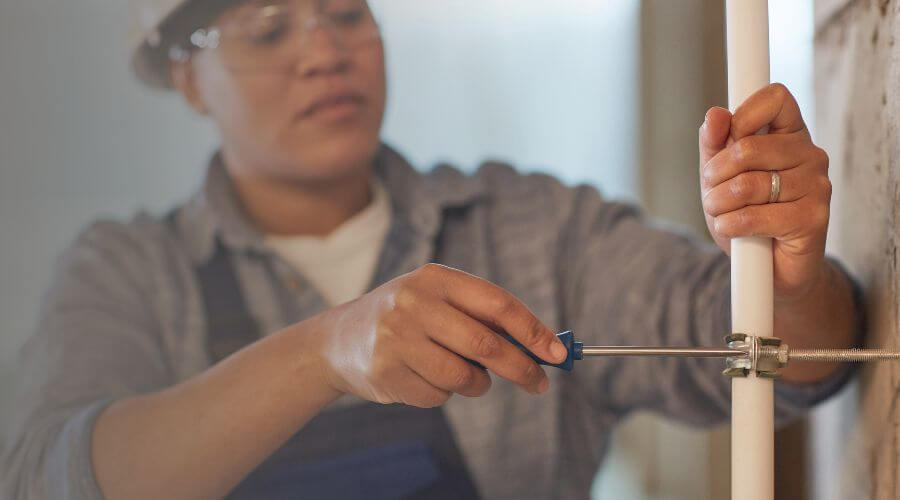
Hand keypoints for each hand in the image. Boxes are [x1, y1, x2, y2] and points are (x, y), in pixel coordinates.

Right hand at [309, 263, 566, 407]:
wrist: (339, 339)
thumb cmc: (409, 320)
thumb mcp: (441, 302)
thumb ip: (487, 318)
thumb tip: (546, 347)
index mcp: (435, 277)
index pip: (497, 304)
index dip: (533, 331)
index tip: (558, 354)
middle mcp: (413, 303)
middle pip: (485, 345)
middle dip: (521, 368)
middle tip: (540, 383)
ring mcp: (396, 338)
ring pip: (464, 377)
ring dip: (476, 384)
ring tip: (463, 374)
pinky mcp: (385, 371)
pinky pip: (438, 396)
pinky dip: (443, 393)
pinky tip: (422, 376)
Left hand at [699, 83, 831, 300]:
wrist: (769, 271)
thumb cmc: (746, 216)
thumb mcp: (720, 176)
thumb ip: (715, 144)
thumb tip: (715, 114)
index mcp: (790, 135)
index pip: (775, 97)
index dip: (743, 115)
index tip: (727, 142)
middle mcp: (810, 155)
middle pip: (748, 146)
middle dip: (715, 175)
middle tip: (713, 194)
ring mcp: (816, 186)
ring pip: (746, 184)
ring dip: (719, 204)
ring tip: (723, 214)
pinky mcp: (813, 218)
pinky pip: (754, 215)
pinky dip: (730, 225)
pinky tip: (732, 230)